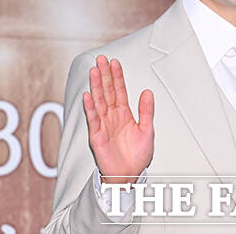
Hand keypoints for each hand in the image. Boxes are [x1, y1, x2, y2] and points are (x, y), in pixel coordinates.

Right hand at [82, 55, 153, 183]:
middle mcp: (112, 116)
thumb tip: (148, 92)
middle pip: (107, 91)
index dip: (117, 76)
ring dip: (96, 86)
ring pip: (99, 101)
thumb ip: (146, 111)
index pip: (119, 90)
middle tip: (101, 59)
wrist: (129, 176)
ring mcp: (104, 124)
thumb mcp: (147, 130)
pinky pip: (93, 119)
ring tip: (94, 71)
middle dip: (104, 75)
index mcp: (124, 114)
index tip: (115, 63)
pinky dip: (90, 107)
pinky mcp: (97, 136)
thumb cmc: (137, 156)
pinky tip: (88, 95)